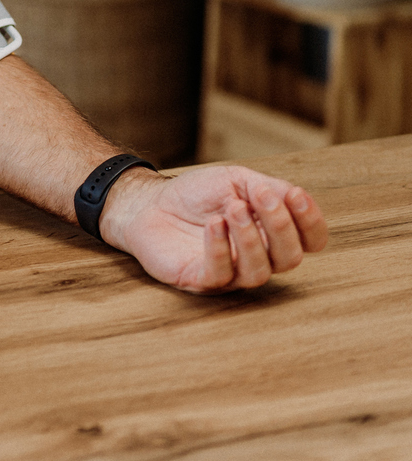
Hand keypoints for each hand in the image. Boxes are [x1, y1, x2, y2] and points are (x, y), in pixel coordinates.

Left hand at [99, 165, 328, 291]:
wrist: (148, 203)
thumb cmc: (195, 194)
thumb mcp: (235, 180)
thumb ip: (268, 188)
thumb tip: (297, 197)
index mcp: (271, 234)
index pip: (309, 241)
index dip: (311, 222)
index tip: (296, 195)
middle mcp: (257, 258)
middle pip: (290, 258)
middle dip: (281, 226)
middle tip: (262, 197)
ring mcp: (231, 273)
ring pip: (259, 272)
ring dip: (250, 238)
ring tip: (233, 208)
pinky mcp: (201, 280)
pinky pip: (221, 274)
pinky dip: (221, 247)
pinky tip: (214, 224)